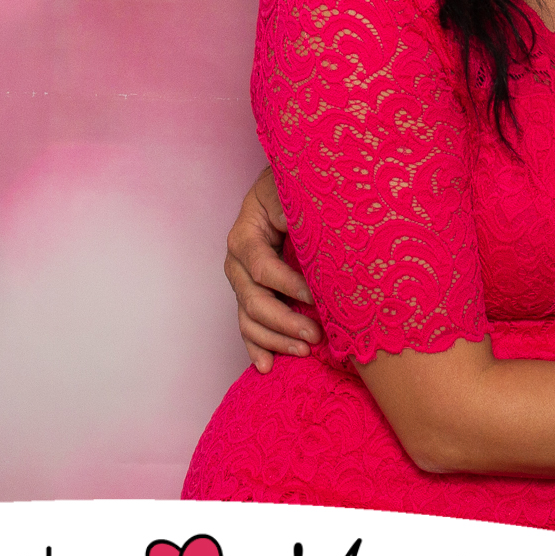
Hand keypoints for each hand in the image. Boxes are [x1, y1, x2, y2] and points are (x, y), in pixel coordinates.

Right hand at [224, 165, 317, 372]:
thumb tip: (289, 223)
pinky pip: (248, 326)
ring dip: (275, 340)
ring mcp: (242, 282)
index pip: (263, 269)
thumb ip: (289, 208)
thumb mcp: (287, 191)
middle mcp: (237, 263)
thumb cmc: (289, 190)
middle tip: (316, 335)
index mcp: (245, 237)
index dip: (289, 285)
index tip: (316, 297)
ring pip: (250, 319)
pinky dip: (257, 347)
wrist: (284, 189)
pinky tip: (267, 366)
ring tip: (304, 352)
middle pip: (254, 301)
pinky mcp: (252, 295)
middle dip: (285, 322)